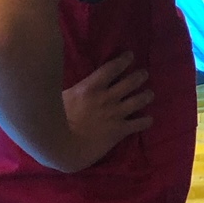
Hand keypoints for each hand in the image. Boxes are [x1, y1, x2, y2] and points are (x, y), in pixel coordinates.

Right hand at [59, 53, 154, 171]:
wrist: (60, 147)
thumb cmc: (53, 121)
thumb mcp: (60, 97)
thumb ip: (73, 89)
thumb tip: (68, 81)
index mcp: (90, 88)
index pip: (112, 68)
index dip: (123, 60)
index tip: (130, 55)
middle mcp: (107, 98)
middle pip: (131, 82)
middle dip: (140, 76)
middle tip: (144, 74)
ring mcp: (116, 114)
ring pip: (140, 100)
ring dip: (147, 95)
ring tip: (150, 94)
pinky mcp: (120, 131)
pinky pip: (139, 124)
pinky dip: (146, 121)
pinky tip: (148, 120)